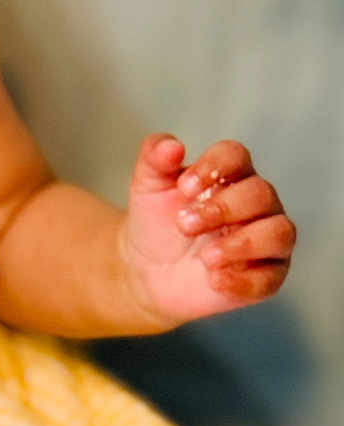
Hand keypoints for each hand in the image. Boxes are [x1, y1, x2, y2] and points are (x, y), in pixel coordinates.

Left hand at [121, 134, 295, 328]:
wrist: (147, 270)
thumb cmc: (156, 222)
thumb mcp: (148, 188)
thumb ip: (154, 159)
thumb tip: (171, 145)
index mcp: (230, 174)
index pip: (236, 155)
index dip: (213, 167)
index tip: (183, 187)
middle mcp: (257, 203)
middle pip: (259, 193)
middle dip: (221, 209)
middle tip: (184, 224)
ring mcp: (266, 239)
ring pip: (278, 232)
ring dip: (241, 244)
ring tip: (205, 257)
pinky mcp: (267, 275)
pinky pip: (271, 276)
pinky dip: (244, 279)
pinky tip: (214, 279)